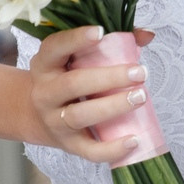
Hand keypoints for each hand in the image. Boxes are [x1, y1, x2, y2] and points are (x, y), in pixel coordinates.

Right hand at [28, 25, 156, 162]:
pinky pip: (89, 150)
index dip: (76, 39)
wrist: (36, 116)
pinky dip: (112, 148)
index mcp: (45, 64)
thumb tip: (147, 35)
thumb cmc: (65, 78)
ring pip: (81, 115)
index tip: (101, 32)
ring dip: (113, 106)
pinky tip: (134, 140)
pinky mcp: (68, 145)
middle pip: (73, 84)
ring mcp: (55, 121)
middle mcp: (45, 92)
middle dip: (108, 78)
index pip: (55, 47)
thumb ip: (111, 41)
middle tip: (139, 72)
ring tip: (140, 97)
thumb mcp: (74, 57)